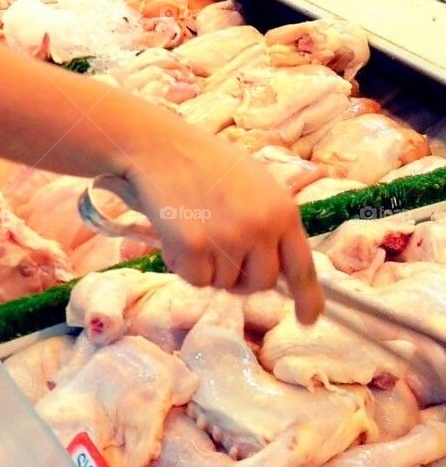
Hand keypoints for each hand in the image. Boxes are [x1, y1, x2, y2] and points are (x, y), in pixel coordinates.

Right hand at [123, 118, 322, 324]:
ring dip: (207, 267)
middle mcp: (261, 227)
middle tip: (218, 254)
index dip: (307, 298)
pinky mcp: (195, 246)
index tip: (308, 320)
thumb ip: (270, 221)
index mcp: (282, 210)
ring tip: (192, 228)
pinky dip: (184, 266)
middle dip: (241, 278)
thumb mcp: (254, 184)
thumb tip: (278, 267)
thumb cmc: (204, 162)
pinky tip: (175, 236)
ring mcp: (228, 238)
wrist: (159, 146)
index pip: (302, 266)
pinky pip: (196, 280)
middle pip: (261, 283)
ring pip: (224, 283)